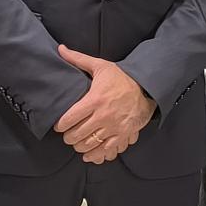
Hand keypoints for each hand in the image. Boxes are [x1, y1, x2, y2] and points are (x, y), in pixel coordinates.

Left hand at [54, 46, 156, 162]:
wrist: (146, 87)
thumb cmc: (121, 77)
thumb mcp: (100, 66)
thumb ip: (78, 59)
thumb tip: (60, 49)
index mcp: (94, 100)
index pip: (69, 118)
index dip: (60, 125)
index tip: (59, 126)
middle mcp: (103, 116)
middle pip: (77, 135)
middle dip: (68, 137)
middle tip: (68, 134)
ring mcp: (113, 127)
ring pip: (89, 144)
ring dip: (79, 146)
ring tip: (77, 142)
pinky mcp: (123, 135)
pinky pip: (106, 151)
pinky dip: (95, 155)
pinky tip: (89, 154)